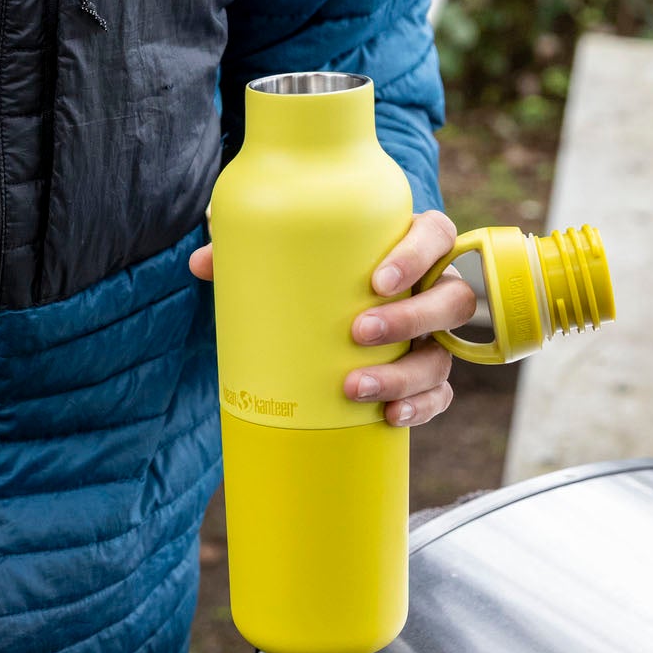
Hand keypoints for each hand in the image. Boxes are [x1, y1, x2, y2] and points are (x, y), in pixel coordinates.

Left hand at [188, 208, 475, 427]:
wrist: (327, 307)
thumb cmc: (315, 269)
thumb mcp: (287, 254)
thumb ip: (248, 251)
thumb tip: (202, 263)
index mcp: (410, 244)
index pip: (436, 235)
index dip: (417, 254)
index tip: (377, 279)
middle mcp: (433, 288)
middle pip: (451, 299)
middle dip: (409, 319)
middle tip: (358, 332)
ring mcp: (435, 335)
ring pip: (443, 354)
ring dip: (406, 375)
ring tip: (355, 388)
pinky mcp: (429, 375)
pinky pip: (439, 395)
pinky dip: (420, 408)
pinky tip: (389, 417)